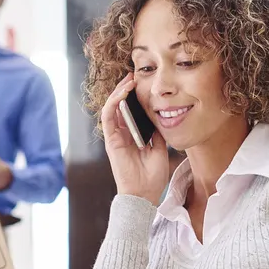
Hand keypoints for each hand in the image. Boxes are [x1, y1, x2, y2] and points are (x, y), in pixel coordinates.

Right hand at [100, 73, 170, 203]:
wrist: (144, 193)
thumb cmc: (152, 176)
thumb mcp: (160, 148)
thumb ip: (156, 132)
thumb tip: (160, 115)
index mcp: (133, 136)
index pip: (131, 111)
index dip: (135, 96)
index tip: (145, 82)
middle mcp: (122, 134)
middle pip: (120, 106)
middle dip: (126, 89)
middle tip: (135, 75)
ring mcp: (115, 136)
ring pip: (112, 107)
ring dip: (119, 92)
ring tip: (130, 80)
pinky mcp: (110, 140)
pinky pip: (108, 116)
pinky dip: (114, 102)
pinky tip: (123, 93)